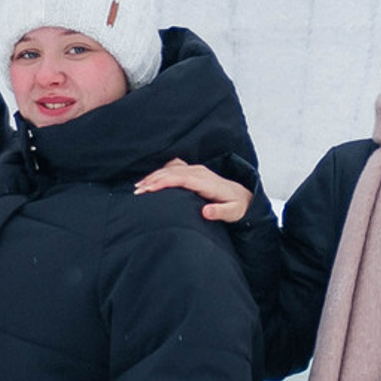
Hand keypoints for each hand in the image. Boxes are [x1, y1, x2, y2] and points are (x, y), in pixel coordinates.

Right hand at [134, 159, 252, 223]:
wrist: (243, 197)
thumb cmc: (237, 207)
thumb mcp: (233, 213)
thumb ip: (220, 212)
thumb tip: (206, 212)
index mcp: (206, 182)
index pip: (180, 178)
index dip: (163, 182)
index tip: (148, 189)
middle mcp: (200, 172)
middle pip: (172, 172)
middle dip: (153, 180)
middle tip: (137, 191)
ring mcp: (196, 170)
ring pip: (171, 168)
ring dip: (154, 176)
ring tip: (139, 187)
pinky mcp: (194, 171)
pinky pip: (174, 167)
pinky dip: (161, 172)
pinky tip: (150, 180)